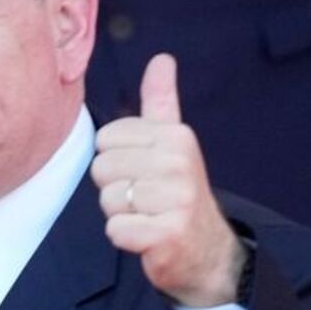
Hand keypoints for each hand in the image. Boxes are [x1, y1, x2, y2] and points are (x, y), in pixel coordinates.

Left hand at [91, 54, 244, 307]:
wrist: (208, 251)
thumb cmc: (178, 193)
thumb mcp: (174, 143)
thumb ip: (162, 102)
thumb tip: (162, 58)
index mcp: (177, 136)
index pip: (105, 139)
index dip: (116, 160)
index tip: (144, 173)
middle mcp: (179, 163)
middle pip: (101, 168)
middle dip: (116, 188)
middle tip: (146, 199)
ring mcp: (177, 200)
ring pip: (107, 200)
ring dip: (121, 214)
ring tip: (149, 216)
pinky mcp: (168, 234)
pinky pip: (115, 230)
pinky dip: (125, 238)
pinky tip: (148, 237)